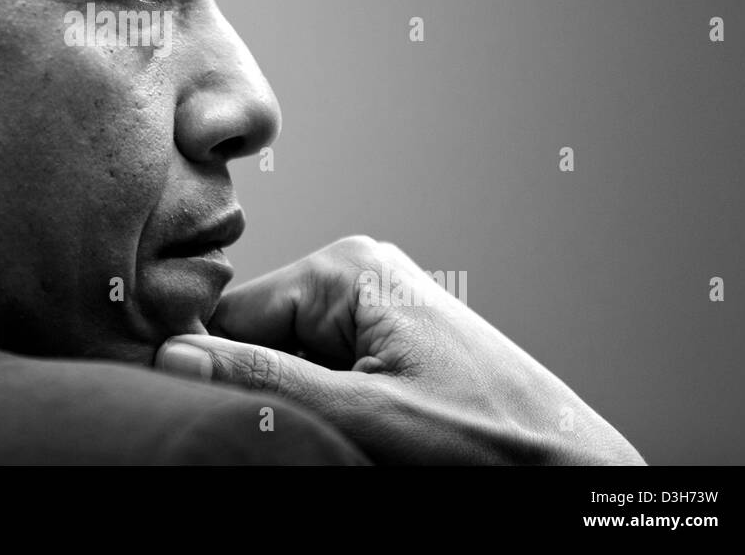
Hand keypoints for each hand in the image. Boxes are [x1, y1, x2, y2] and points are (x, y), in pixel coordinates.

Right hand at [155, 235, 644, 464]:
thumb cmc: (494, 445)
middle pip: (256, 339)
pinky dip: (320, 414)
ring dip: (292, 409)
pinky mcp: (387, 349)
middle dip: (260, 393)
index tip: (188, 412)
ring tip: (338, 442)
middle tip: (299, 438)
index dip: (205, 367)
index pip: (228, 312)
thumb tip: (171, 355)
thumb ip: (264, 383)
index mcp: (347, 270)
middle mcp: (356, 278)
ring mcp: (374, 313)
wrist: (574, 475)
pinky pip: (322, 377)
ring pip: (285, 365)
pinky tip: (350, 442)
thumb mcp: (365, 418)